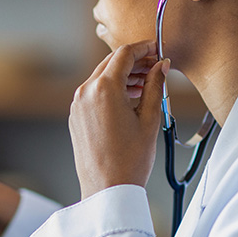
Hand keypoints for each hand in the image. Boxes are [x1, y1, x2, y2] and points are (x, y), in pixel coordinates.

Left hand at [69, 41, 167, 199]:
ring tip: (147, 83)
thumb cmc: (130, 159)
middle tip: (156, 66)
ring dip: (123, 75)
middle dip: (134, 61)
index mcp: (104, 89)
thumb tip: (162, 66)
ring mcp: (77, 105)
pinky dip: (111, 89)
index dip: (143, 48)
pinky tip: (129, 98)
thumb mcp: (150, 118)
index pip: (124, 54)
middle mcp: (85, 92)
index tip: (157, 49)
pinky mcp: (75, 116)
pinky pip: (93, 93)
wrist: (107, 189)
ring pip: (101, 77)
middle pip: (111, 63)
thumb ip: (155, 86)